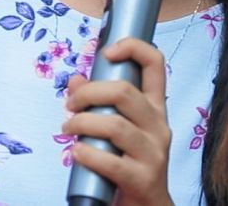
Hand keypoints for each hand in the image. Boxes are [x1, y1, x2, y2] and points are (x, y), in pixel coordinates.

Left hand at [63, 38, 173, 205]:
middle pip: (124, 92)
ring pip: (114, 125)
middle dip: (88, 93)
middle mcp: (159, 126)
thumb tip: (75, 80)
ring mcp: (154, 153)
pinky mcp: (143, 179)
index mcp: (154, 108)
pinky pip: (110, 160)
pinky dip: (86, 154)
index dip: (133, 48)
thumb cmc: (128, 164)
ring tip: (68, 130)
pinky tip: (77, 153)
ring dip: (82, 123)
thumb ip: (98, 104)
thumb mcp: (116, 131)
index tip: (107, 52)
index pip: (155, 64)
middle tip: (70, 105)